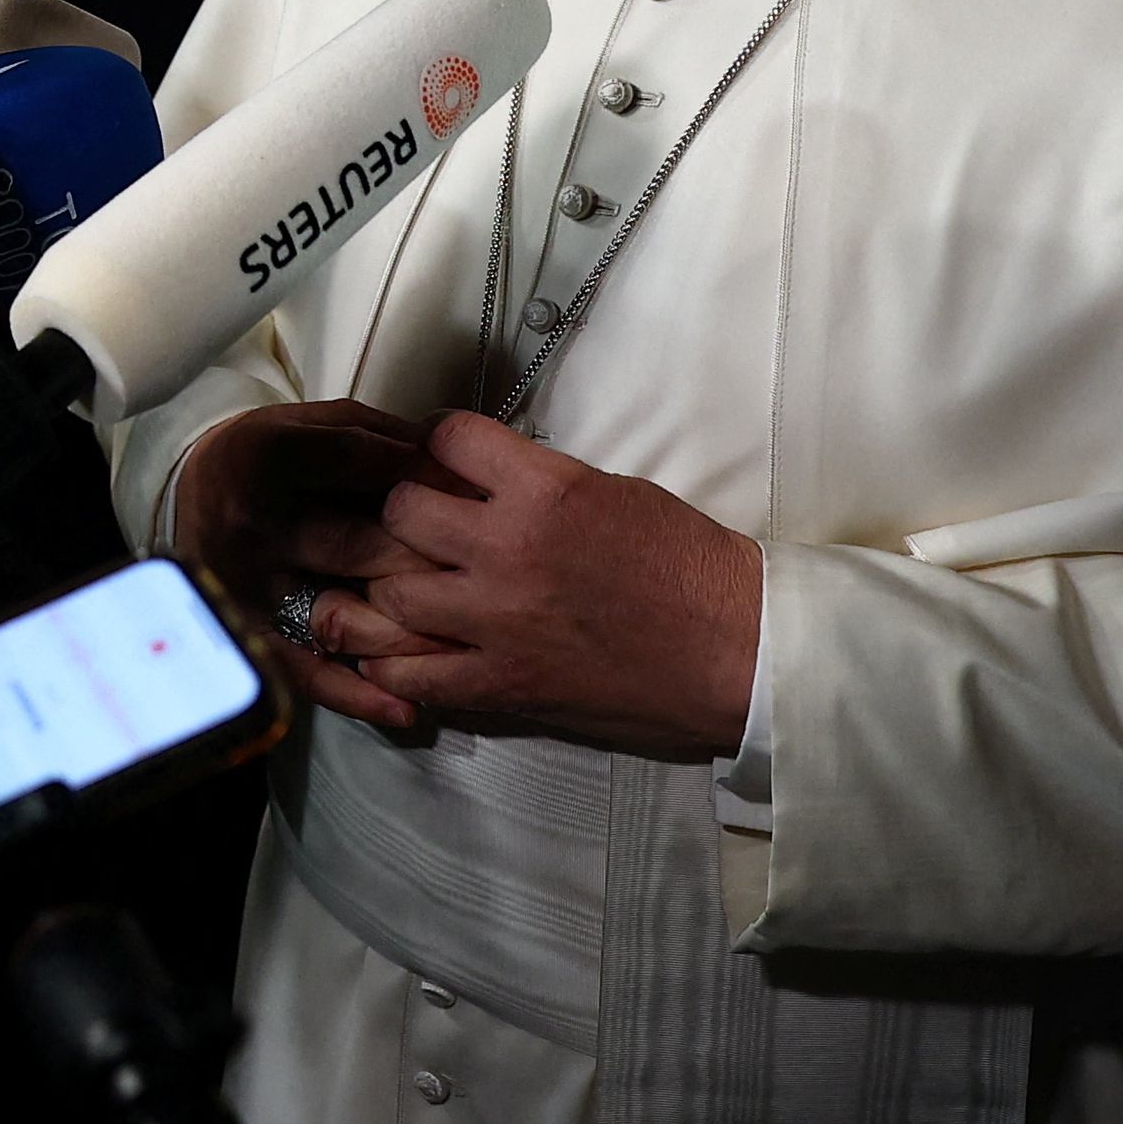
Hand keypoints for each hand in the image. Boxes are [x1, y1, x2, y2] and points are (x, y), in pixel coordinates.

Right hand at [172, 400, 468, 733]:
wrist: (198, 489)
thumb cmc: (279, 452)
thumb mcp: (319, 423)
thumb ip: (378, 436)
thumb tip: (449, 456)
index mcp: (269, 455)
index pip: (359, 461)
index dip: (426, 475)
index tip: (481, 491)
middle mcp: (253, 523)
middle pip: (355, 543)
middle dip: (431, 556)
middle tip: (495, 569)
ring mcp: (246, 587)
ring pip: (337, 613)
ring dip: (405, 631)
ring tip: (466, 640)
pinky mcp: (243, 633)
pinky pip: (303, 672)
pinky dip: (355, 694)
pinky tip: (405, 708)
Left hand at [316, 412, 763, 754]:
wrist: (732, 648)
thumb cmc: (687, 563)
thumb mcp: (613, 491)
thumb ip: (539, 483)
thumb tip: (483, 481)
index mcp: (546, 490)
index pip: (447, 438)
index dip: (434, 439)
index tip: (436, 453)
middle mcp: (508, 550)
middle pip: (400, 509)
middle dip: (400, 506)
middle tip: (412, 517)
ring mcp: (498, 623)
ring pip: (390, 592)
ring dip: (390, 582)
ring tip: (403, 581)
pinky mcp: (502, 685)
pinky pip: (412, 676)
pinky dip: (391, 665)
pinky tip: (393, 651)